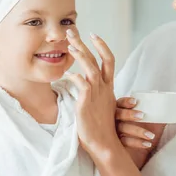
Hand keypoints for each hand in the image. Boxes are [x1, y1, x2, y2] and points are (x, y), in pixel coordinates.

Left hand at [64, 30, 117, 158]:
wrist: (104, 145)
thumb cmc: (99, 127)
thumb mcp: (98, 105)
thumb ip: (92, 92)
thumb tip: (79, 81)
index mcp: (108, 87)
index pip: (109, 60)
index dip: (102, 46)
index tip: (93, 35)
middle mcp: (104, 88)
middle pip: (97, 59)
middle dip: (85, 43)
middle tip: (72, 31)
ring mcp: (97, 94)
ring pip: (90, 68)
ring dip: (80, 55)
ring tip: (69, 45)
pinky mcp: (87, 102)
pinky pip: (82, 84)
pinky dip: (74, 76)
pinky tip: (66, 72)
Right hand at [116, 97, 175, 167]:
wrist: (140, 153)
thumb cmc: (145, 133)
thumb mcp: (157, 122)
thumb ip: (168, 112)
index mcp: (123, 111)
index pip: (119, 102)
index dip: (125, 101)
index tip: (135, 102)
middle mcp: (115, 121)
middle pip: (117, 114)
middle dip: (129, 114)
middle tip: (143, 116)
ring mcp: (113, 133)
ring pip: (121, 129)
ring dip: (136, 131)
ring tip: (151, 135)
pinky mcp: (116, 145)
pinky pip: (124, 142)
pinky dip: (136, 143)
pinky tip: (147, 144)